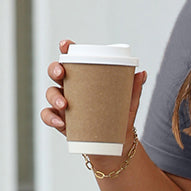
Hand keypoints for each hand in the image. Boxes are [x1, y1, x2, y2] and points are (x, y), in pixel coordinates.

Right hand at [39, 38, 147, 156]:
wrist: (115, 145)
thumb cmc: (119, 119)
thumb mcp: (128, 103)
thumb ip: (133, 89)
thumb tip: (142, 73)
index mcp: (84, 78)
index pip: (72, 59)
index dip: (66, 49)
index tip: (65, 45)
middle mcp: (71, 88)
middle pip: (55, 72)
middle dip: (55, 69)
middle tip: (61, 74)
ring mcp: (63, 104)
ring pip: (50, 93)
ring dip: (54, 96)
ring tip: (64, 105)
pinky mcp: (60, 121)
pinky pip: (48, 116)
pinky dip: (51, 118)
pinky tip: (61, 122)